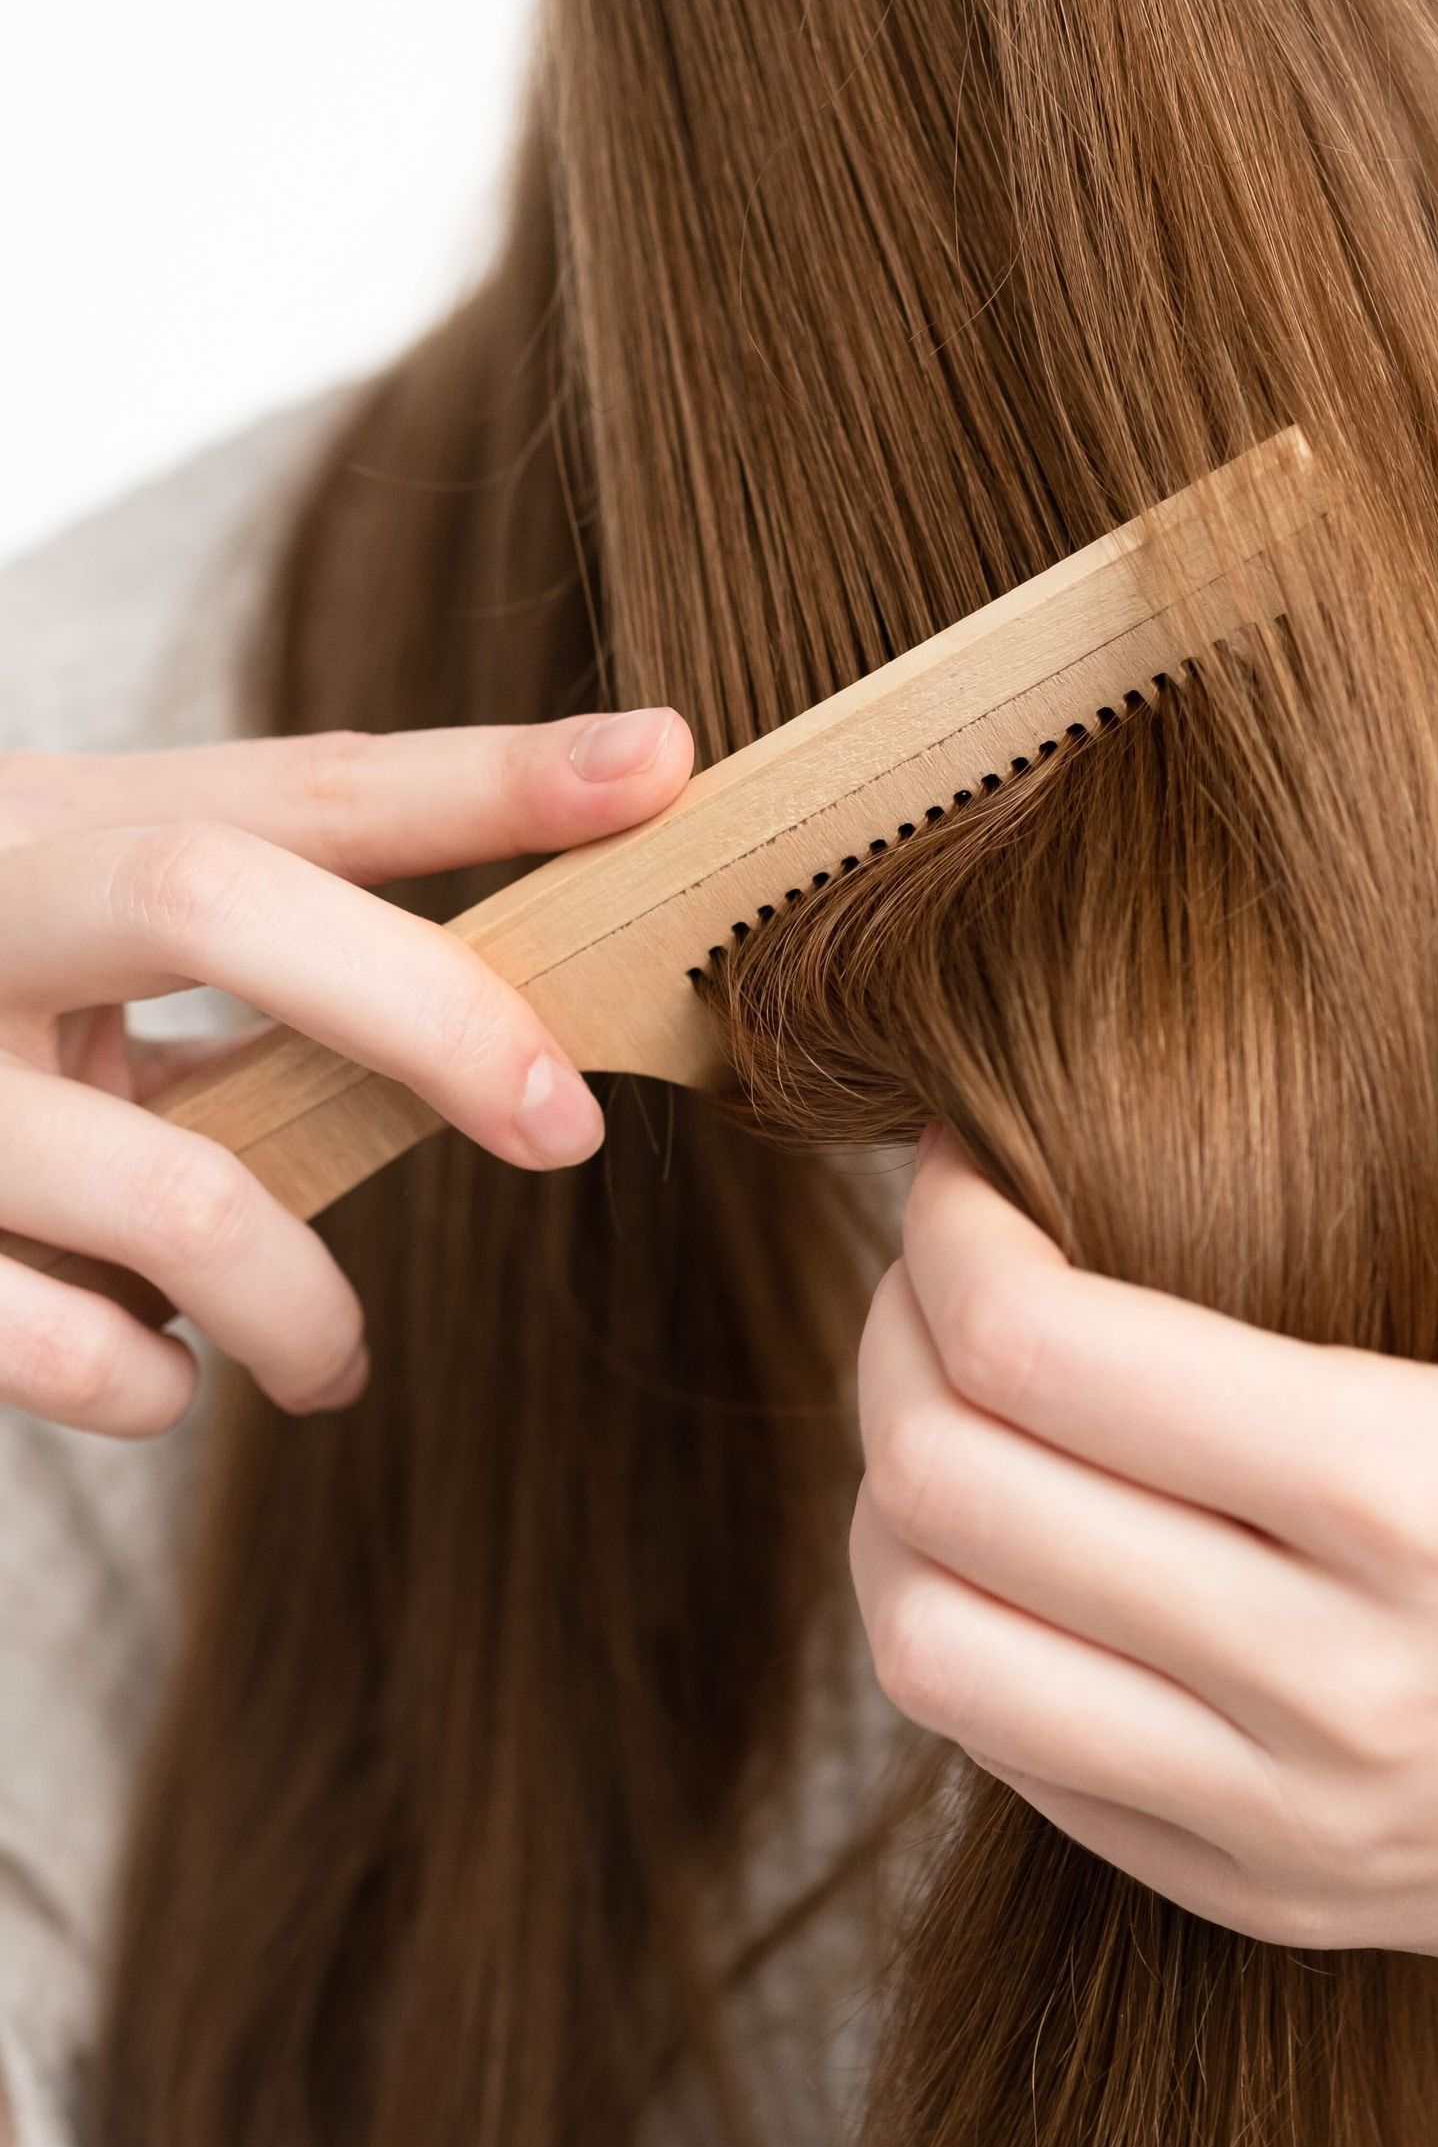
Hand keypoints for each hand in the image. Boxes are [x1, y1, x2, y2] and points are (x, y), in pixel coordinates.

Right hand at [0, 710, 692, 1437]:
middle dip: (423, 1007)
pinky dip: (139, 1379)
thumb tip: (515, 1036)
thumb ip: (258, 966)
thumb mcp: (81, 954)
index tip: (665, 765)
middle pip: (212, 894)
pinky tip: (166, 1382)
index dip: (487, 775)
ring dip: (296, 1292)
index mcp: (52, 823)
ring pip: (164, 1177)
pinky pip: (36, 1332)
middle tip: (563, 1127)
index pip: (299, 780)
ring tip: (332, 1361)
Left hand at [854, 1127, 1437, 2031]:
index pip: (1050, 1351)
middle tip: (933, 1261)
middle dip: (892, 1335)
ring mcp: (1294, 1819)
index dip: (950, 1229)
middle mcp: (1339, 1687)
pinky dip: (965, 1623)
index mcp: (1428, 1497)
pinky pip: (1011, 1764)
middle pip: (955, 1494)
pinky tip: (1020, 1533)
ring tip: (946, 1400)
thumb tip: (1174, 1084)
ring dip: (892, 1498)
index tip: (961, 1161)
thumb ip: (1416, 1165)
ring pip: (935, 1654)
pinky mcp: (1270, 1898)